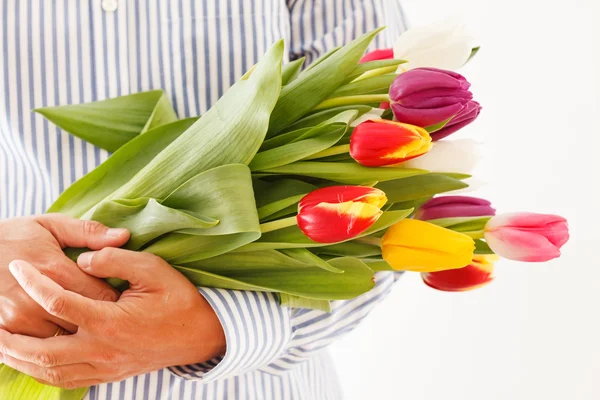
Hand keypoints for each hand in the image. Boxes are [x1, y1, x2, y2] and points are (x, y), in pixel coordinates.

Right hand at [0, 214, 129, 337]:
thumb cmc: (12, 236)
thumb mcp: (49, 226)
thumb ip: (88, 232)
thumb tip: (124, 236)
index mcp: (55, 271)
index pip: (102, 296)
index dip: (117, 300)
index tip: (124, 298)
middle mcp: (38, 300)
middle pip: (86, 322)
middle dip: (101, 319)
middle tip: (111, 315)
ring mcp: (20, 319)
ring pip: (66, 341)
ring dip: (78, 335)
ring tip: (88, 325)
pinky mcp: (5, 332)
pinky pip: (41, 349)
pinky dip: (55, 344)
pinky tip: (64, 335)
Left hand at [0, 248, 225, 388]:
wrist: (202, 335)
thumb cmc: (179, 298)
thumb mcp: (153, 269)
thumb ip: (115, 259)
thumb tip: (84, 260)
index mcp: (112, 321)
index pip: (59, 303)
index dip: (33, 282)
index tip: (17, 266)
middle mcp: (104, 349)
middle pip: (42, 350)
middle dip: (10, 337)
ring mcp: (106, 367)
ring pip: (50, 371)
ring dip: (20, 359)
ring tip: (0, 344)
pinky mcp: (109, 375)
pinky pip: (67, 381)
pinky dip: (42, 372)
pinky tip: (31, 361)